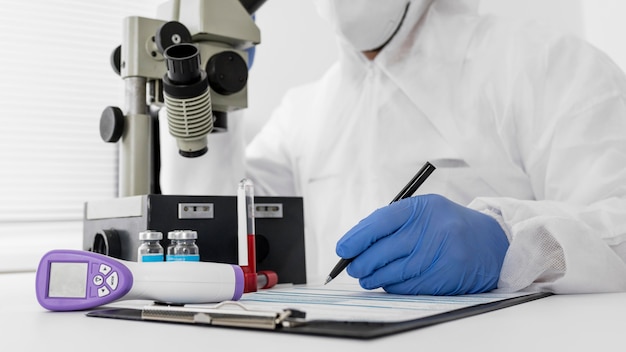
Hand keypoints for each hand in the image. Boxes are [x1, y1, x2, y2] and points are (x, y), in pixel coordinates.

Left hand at [336, 194, 508, 294]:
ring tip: (366, 277)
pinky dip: (392, 286)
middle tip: (352, 267)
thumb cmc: (448, 226)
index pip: (381, 221)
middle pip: (383, 251)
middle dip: (361, 262)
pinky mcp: (445, 277)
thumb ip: (392, 223)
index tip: (343, 249)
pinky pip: (408, 286)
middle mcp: (433, 230)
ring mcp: (441, 254)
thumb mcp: (424, 213)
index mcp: (424, 208)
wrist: (491, 244)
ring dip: (373, 278)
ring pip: (393, 272)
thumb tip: (355, 243)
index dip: (358, 237)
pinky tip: (388, 283)